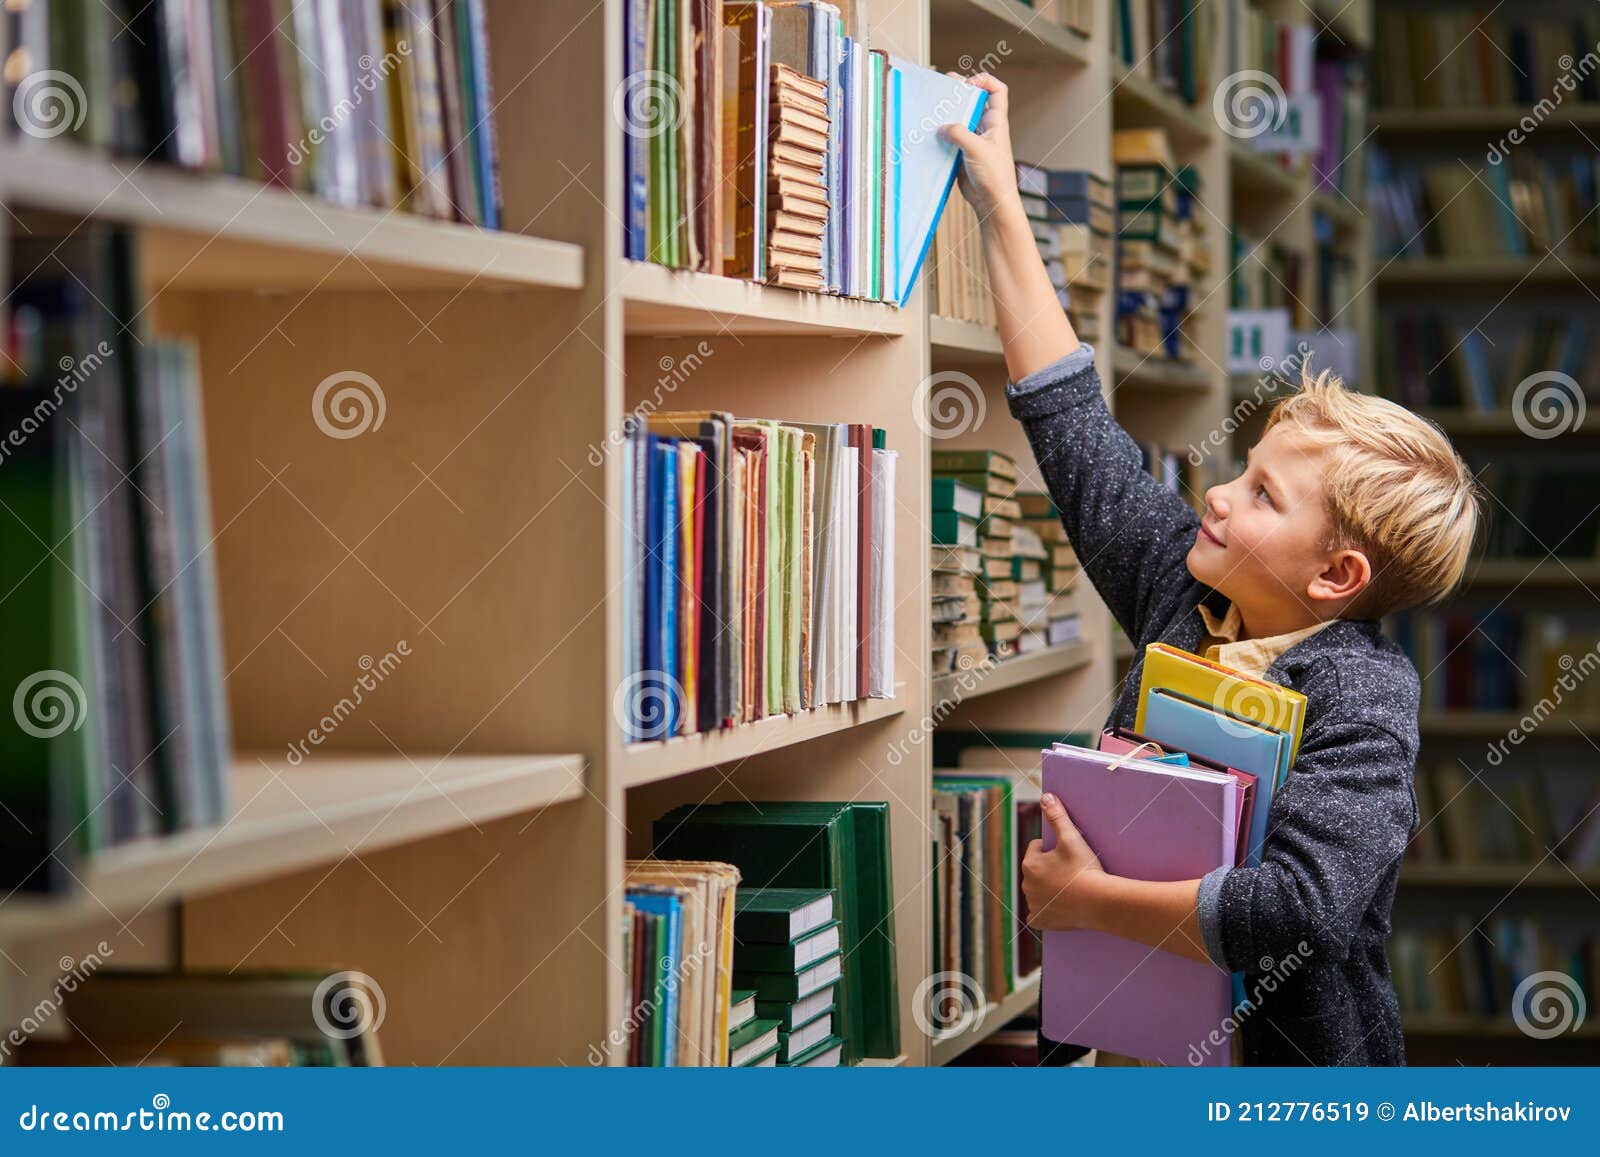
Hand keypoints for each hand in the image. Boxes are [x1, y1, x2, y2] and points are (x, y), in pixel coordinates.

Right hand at [939, 73, 1020, 222]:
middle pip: (974, 101)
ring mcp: (972, 140)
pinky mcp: (961, 153)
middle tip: (943, 88)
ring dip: (947, 113)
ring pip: (959, 119)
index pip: (997, 91)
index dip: (984, 81)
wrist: (991, 201)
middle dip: (960, 92)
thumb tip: (943, 127)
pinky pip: (950, 138)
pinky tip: (930, 132)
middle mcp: (984, 128)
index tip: (968, 84)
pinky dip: (941, 133)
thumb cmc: (995, 176)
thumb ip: (959, 134)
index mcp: (996, 122)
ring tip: (933, 107)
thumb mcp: (977, 149)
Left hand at [1021, 792, 1106, 931]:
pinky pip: (1037, 916)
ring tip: (1068, 888)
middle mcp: (1026, 884)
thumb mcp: (1072, 838)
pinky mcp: (1041, 921)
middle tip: (1070, 871)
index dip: (1052, 849)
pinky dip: (1044, 913)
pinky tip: (1054, 910)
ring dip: (1047, 889)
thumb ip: (1058, 816)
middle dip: (1048, 869)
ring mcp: (1033, 904)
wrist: (1099, 901)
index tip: (1066, 853)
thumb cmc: (1084, 868)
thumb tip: (1046, 797)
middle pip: (1036, 870)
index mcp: (1030, 863)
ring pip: (1037, 891)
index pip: (1036, 848)